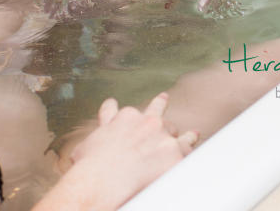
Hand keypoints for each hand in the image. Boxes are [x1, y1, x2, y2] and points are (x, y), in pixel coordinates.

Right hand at [60, 93, 196, 209]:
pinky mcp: (174, 153)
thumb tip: (84, 144)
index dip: (121, 111)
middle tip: (163, 99)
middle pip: (156, 112)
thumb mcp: (86, 145)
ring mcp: (162, 136)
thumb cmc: (90, 167)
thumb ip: (95, 138)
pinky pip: (188, 148)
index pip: (122, 110)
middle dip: (159, 106)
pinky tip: (195, 146)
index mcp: (124, 118)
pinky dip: (191, 147)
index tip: (119, 108)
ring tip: (190, 133)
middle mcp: (145, 121)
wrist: (104, 180)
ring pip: (175, 129)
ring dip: (181, 132)